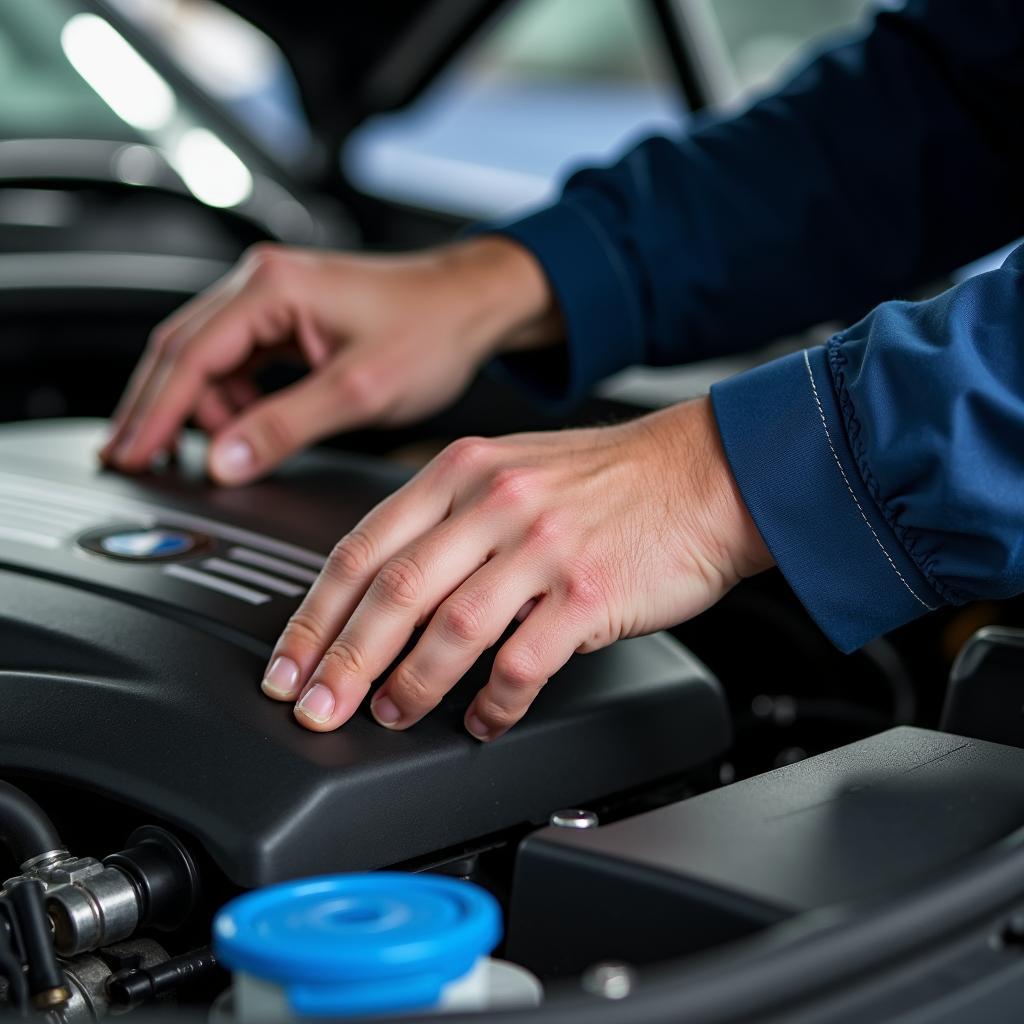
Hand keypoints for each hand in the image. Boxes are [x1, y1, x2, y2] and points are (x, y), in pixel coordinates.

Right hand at [100, 237, 559, 482]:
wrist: (473, 305)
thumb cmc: (433, 330)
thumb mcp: (359, 390)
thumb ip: (285, 426)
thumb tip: (223, 462)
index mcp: (273, 286)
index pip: (189, 356)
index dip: (154, 413)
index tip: (130, 455)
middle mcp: (262, 282)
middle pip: (182, 351)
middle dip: (155, 410)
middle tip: (130, 461)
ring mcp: (273, 299)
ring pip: (208, 359)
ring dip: (198, 410)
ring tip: (196, 458)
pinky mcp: (289, 319)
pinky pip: (239, 362)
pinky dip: (229, 401)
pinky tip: (236, 433)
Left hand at [261, 397, 773, 738]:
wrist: (707, 472)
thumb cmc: (612, 478)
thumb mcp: (513, 468)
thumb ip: (448, 518)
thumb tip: (389, 592)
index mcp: (463, 471)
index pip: (361, 547)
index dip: (314, 615)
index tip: (289, 663)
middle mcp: (494, 502)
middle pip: (391, 593)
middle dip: (341, 661)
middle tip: (314, 708)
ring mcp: (542, 545)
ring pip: (450, 629)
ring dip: (411, 685)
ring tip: (392, 714)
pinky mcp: (589, 590)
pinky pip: (523, 661)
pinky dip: (495, 701)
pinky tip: (484, 718)